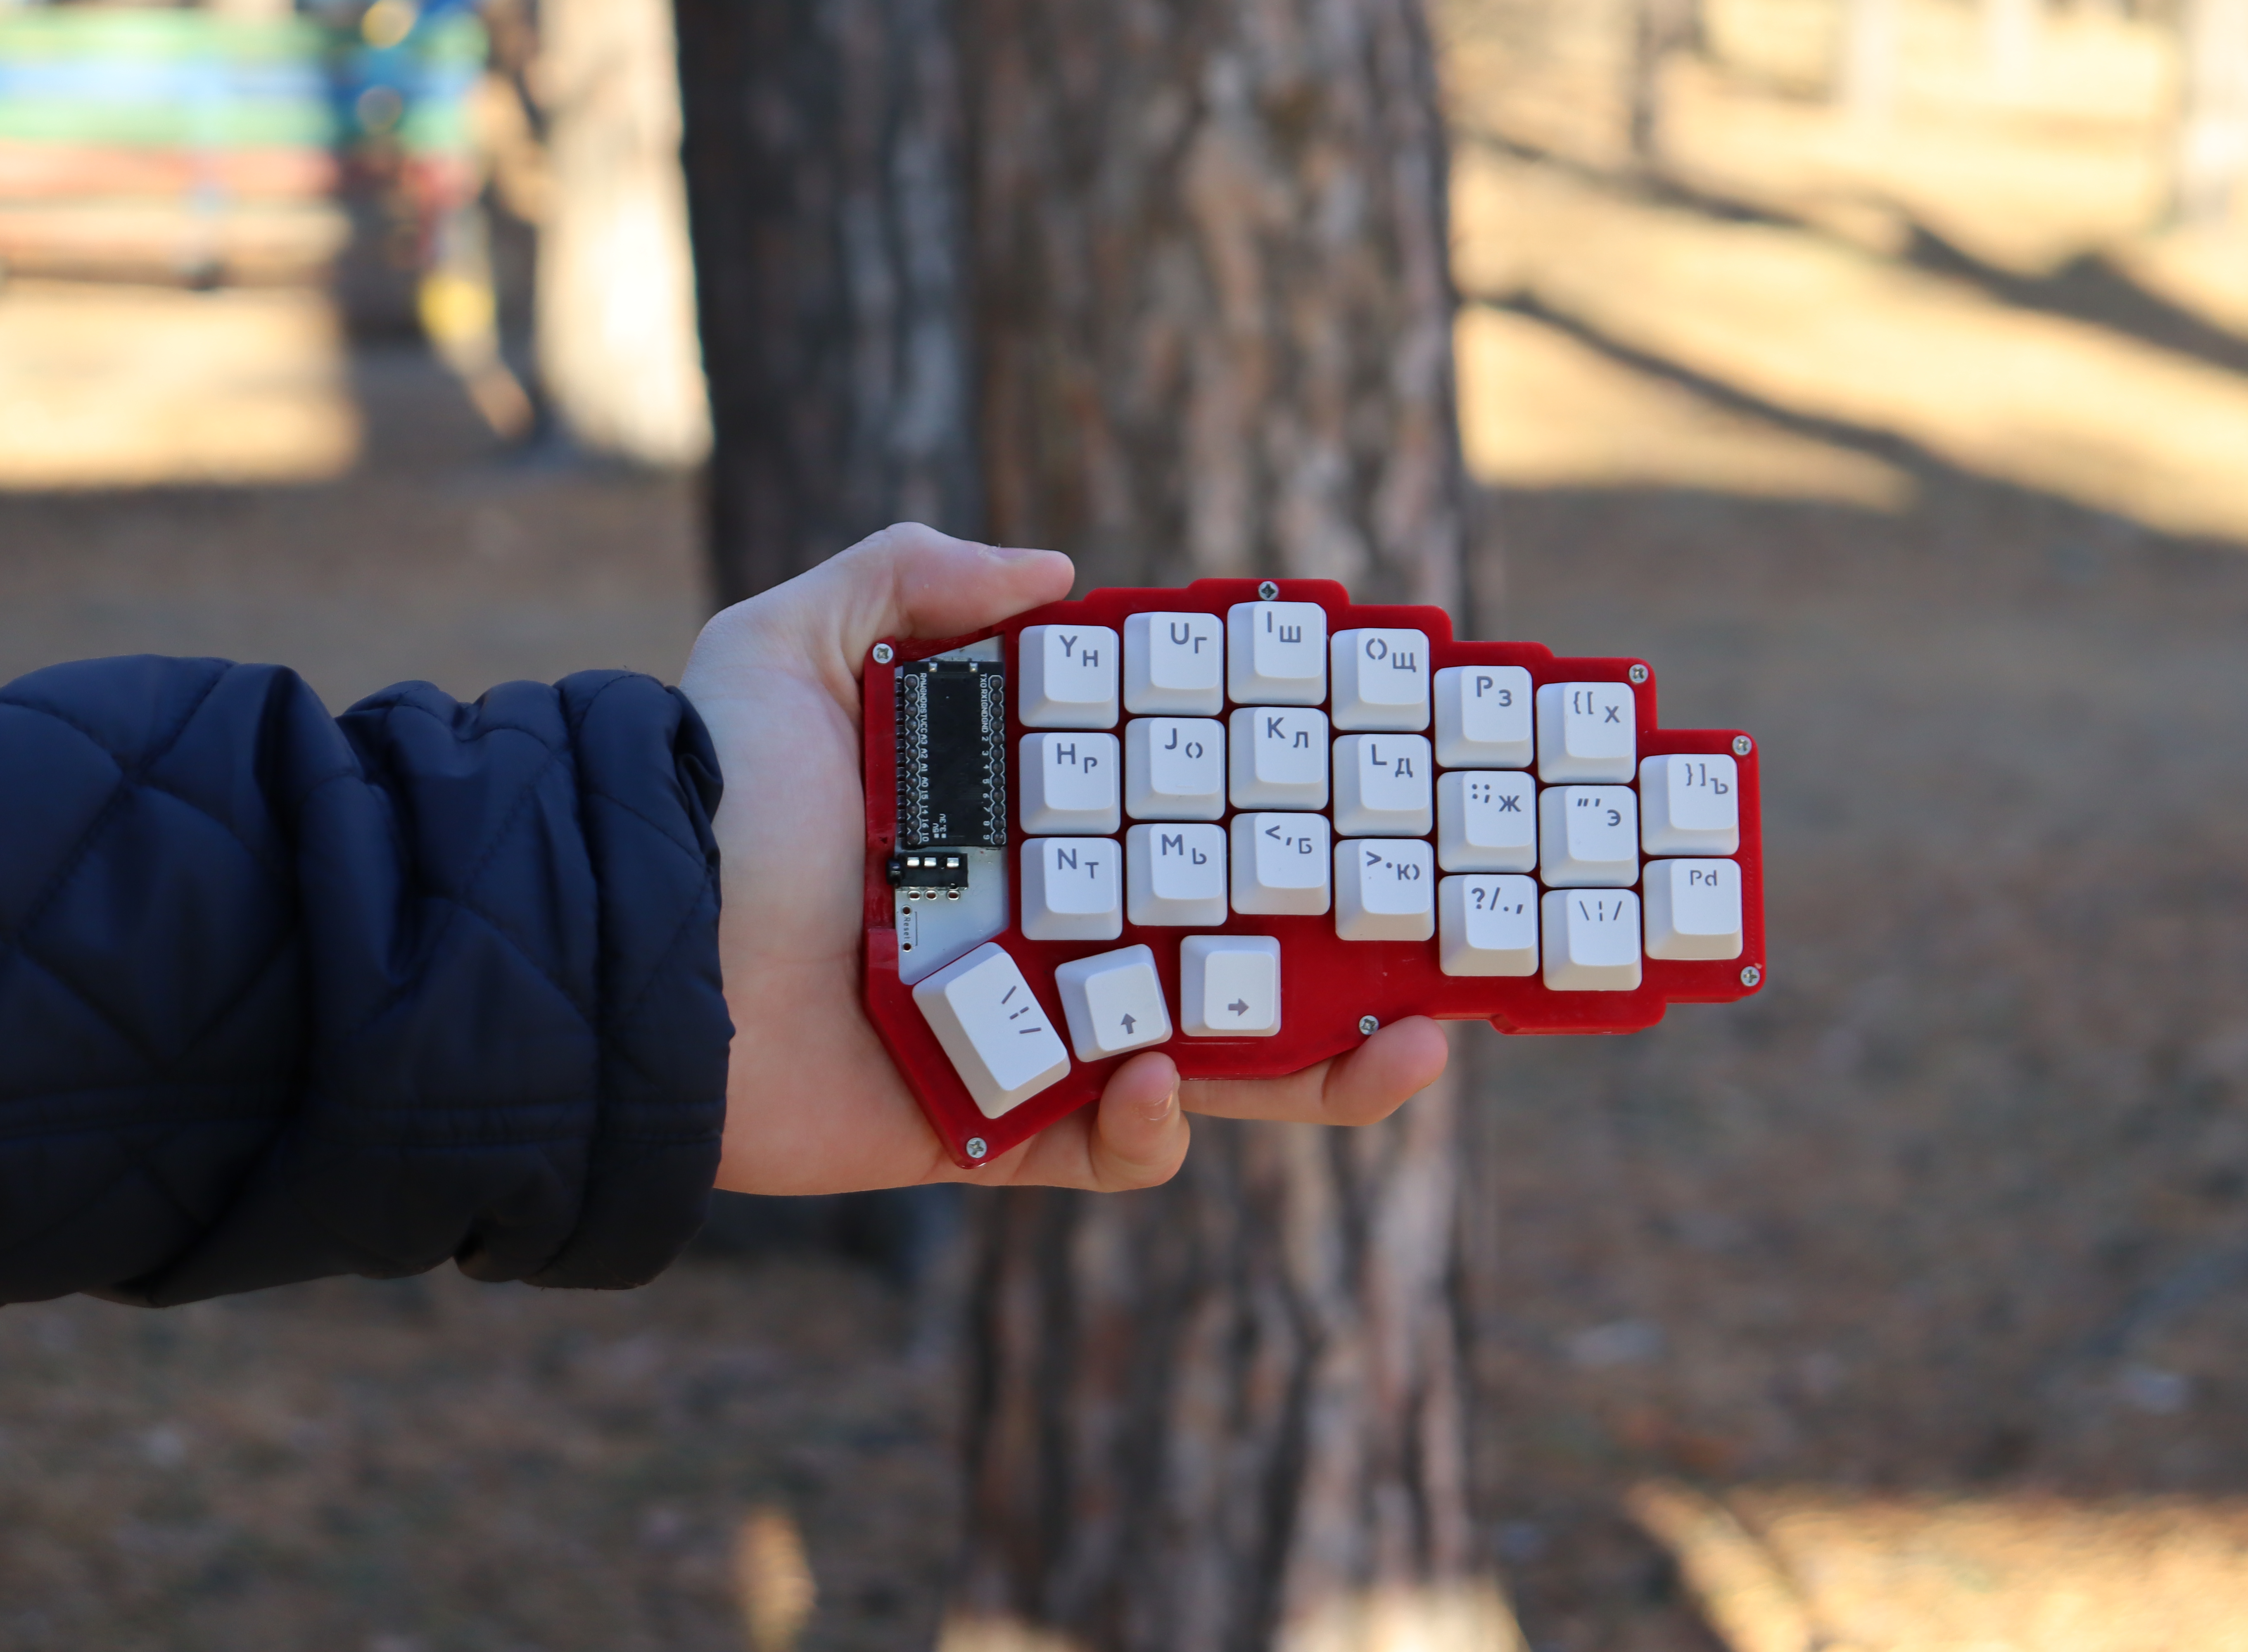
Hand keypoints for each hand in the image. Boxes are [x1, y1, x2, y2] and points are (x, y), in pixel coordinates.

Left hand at [678, 523, 1449, 1195]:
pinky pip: (1108, 1148)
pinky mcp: (990, 1130)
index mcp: (1020, 829)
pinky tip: (1160, 1072)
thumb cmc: (711, 799)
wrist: (625, 952)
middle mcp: (1043, 930)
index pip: (1184, 814)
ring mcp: (1028, 1034)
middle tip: (1445, 940)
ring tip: (1413, 1044)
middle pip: (1231, 945)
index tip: (1376, 777)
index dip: (1281, 801)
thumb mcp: (788, 645)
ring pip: (1212, 1062)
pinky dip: (1152, 1124)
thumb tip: (1056, 574)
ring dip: (1320, 1067)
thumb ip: (909, 581)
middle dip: (1347, 951)